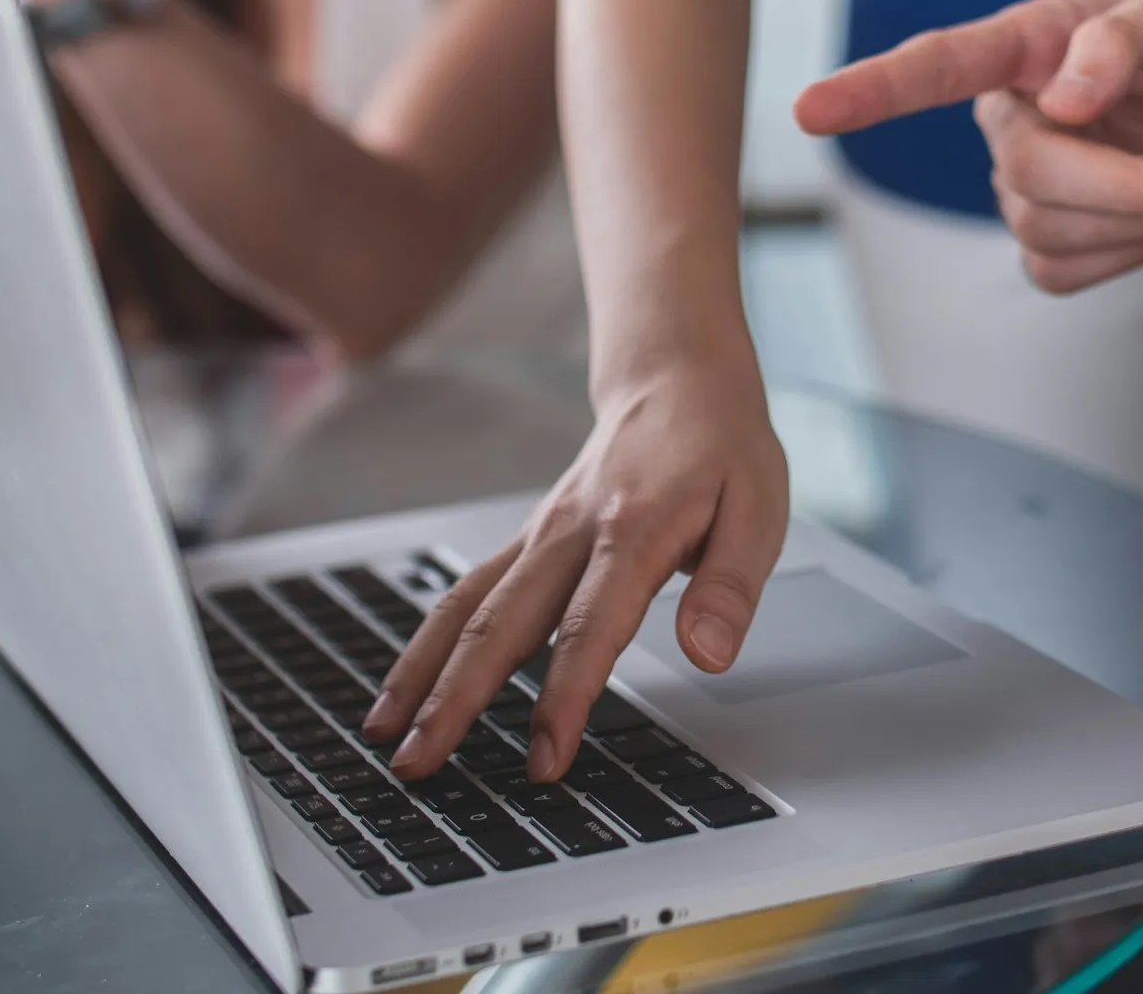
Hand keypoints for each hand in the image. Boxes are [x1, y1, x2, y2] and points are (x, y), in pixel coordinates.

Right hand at [363, 366, 789, 780]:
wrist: (676, 378)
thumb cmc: (721, 448)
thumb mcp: (759, 509)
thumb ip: (730, 587)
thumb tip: (708, 654)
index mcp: (633, 531)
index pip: (588, 628)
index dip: (564, 697)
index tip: (545, 759)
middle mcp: (570, 534)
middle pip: (499, 624)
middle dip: (455, 700)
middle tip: (419, 763)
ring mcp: (539, 536)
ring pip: (465, 608)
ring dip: (421, 674)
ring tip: (383, 735)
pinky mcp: (526, 542)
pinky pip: (466, 593)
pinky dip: (428, 643)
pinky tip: (405, 687)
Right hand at [795, 0, 1142, 293]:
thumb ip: (1128, 35)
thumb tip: (1063, 97)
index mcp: (1029, 44)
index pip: (936, 66)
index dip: (871, 90)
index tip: (809, 110)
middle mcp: (1010, 115)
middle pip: (1026, 169)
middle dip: (1122, 185)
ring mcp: (1022, 187)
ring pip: (1044, 227)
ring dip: (1138, 217)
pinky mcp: (1047, 247)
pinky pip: (1062, 271)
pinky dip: (1127, 256)